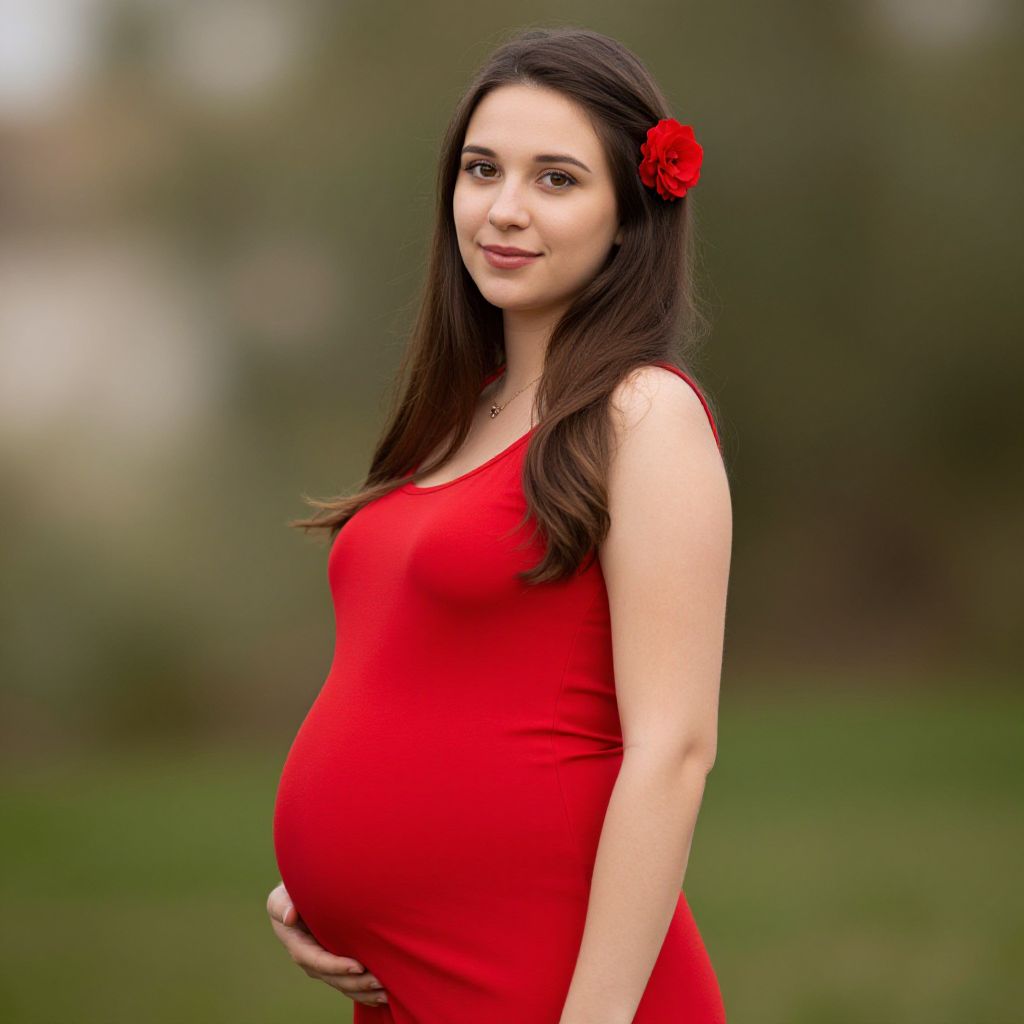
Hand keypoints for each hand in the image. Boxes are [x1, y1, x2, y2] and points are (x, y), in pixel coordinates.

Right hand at [266, 882, 388, 1007]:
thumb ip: (282, 904)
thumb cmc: (291, 893)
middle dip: (356, 983)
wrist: (299, 896)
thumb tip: (289, 917)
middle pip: (334, 978)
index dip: (337, 966)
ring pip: (343, 984)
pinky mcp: (333, 963)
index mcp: (298, 945)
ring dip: (363, 991)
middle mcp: (310, 960)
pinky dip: (363, 992)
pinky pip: (347, 982)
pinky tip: (381, 995)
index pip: (318, 961)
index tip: (358, 967)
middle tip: (380, 982)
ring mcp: (322, 964)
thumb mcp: (281, 897)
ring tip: (385, 992)